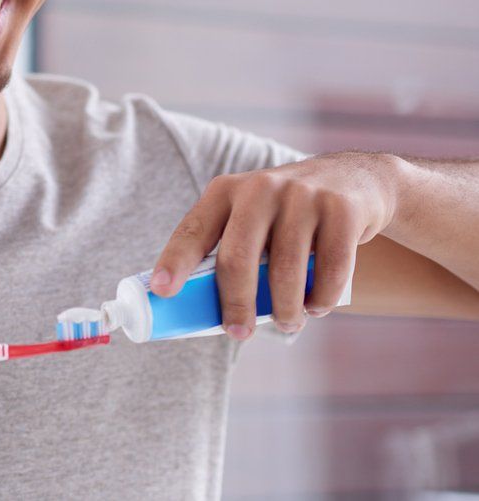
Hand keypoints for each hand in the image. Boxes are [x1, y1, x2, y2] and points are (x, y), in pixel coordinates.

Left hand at [148, 152, 401, 338]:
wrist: (353, 181)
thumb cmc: (285, 216)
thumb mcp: (251, 218)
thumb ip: (231, 251)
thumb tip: (205, 311)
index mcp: (225, 191)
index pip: (193, 231)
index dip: (174, 262)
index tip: (161, 291)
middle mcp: (260, 188)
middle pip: (238, 258)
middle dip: (236, 304)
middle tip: (238, 333)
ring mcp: (302, 196)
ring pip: (286, 271)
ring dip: (284, 310)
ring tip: (287, 323)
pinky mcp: (342, 210)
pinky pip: (330, 270)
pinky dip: (321, 300)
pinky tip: (316, 307)